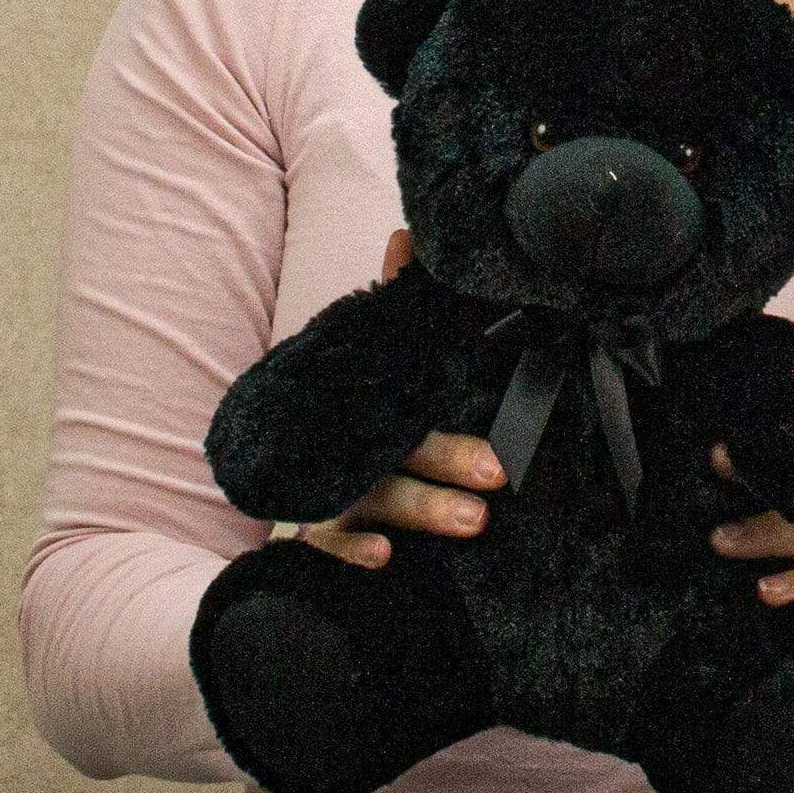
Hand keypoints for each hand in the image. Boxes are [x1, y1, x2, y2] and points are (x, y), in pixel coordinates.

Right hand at [296, 227, 506, 566]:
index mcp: (376, 399)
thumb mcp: (384, 362)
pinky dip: (348, 550)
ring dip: (420, 505)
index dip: (449, 394)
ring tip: (474, 521)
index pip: (407, 386)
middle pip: (400, 446)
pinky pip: (326, 545)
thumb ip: (398, 306)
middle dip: (447, 457)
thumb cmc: (364, 416)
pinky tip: (382, 558)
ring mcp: (333, 488)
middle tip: (499, 473)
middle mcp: (353, 441)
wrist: (294, 473)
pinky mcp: (317, 531)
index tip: (499, 419)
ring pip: (374, 495)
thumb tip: (406, 234)